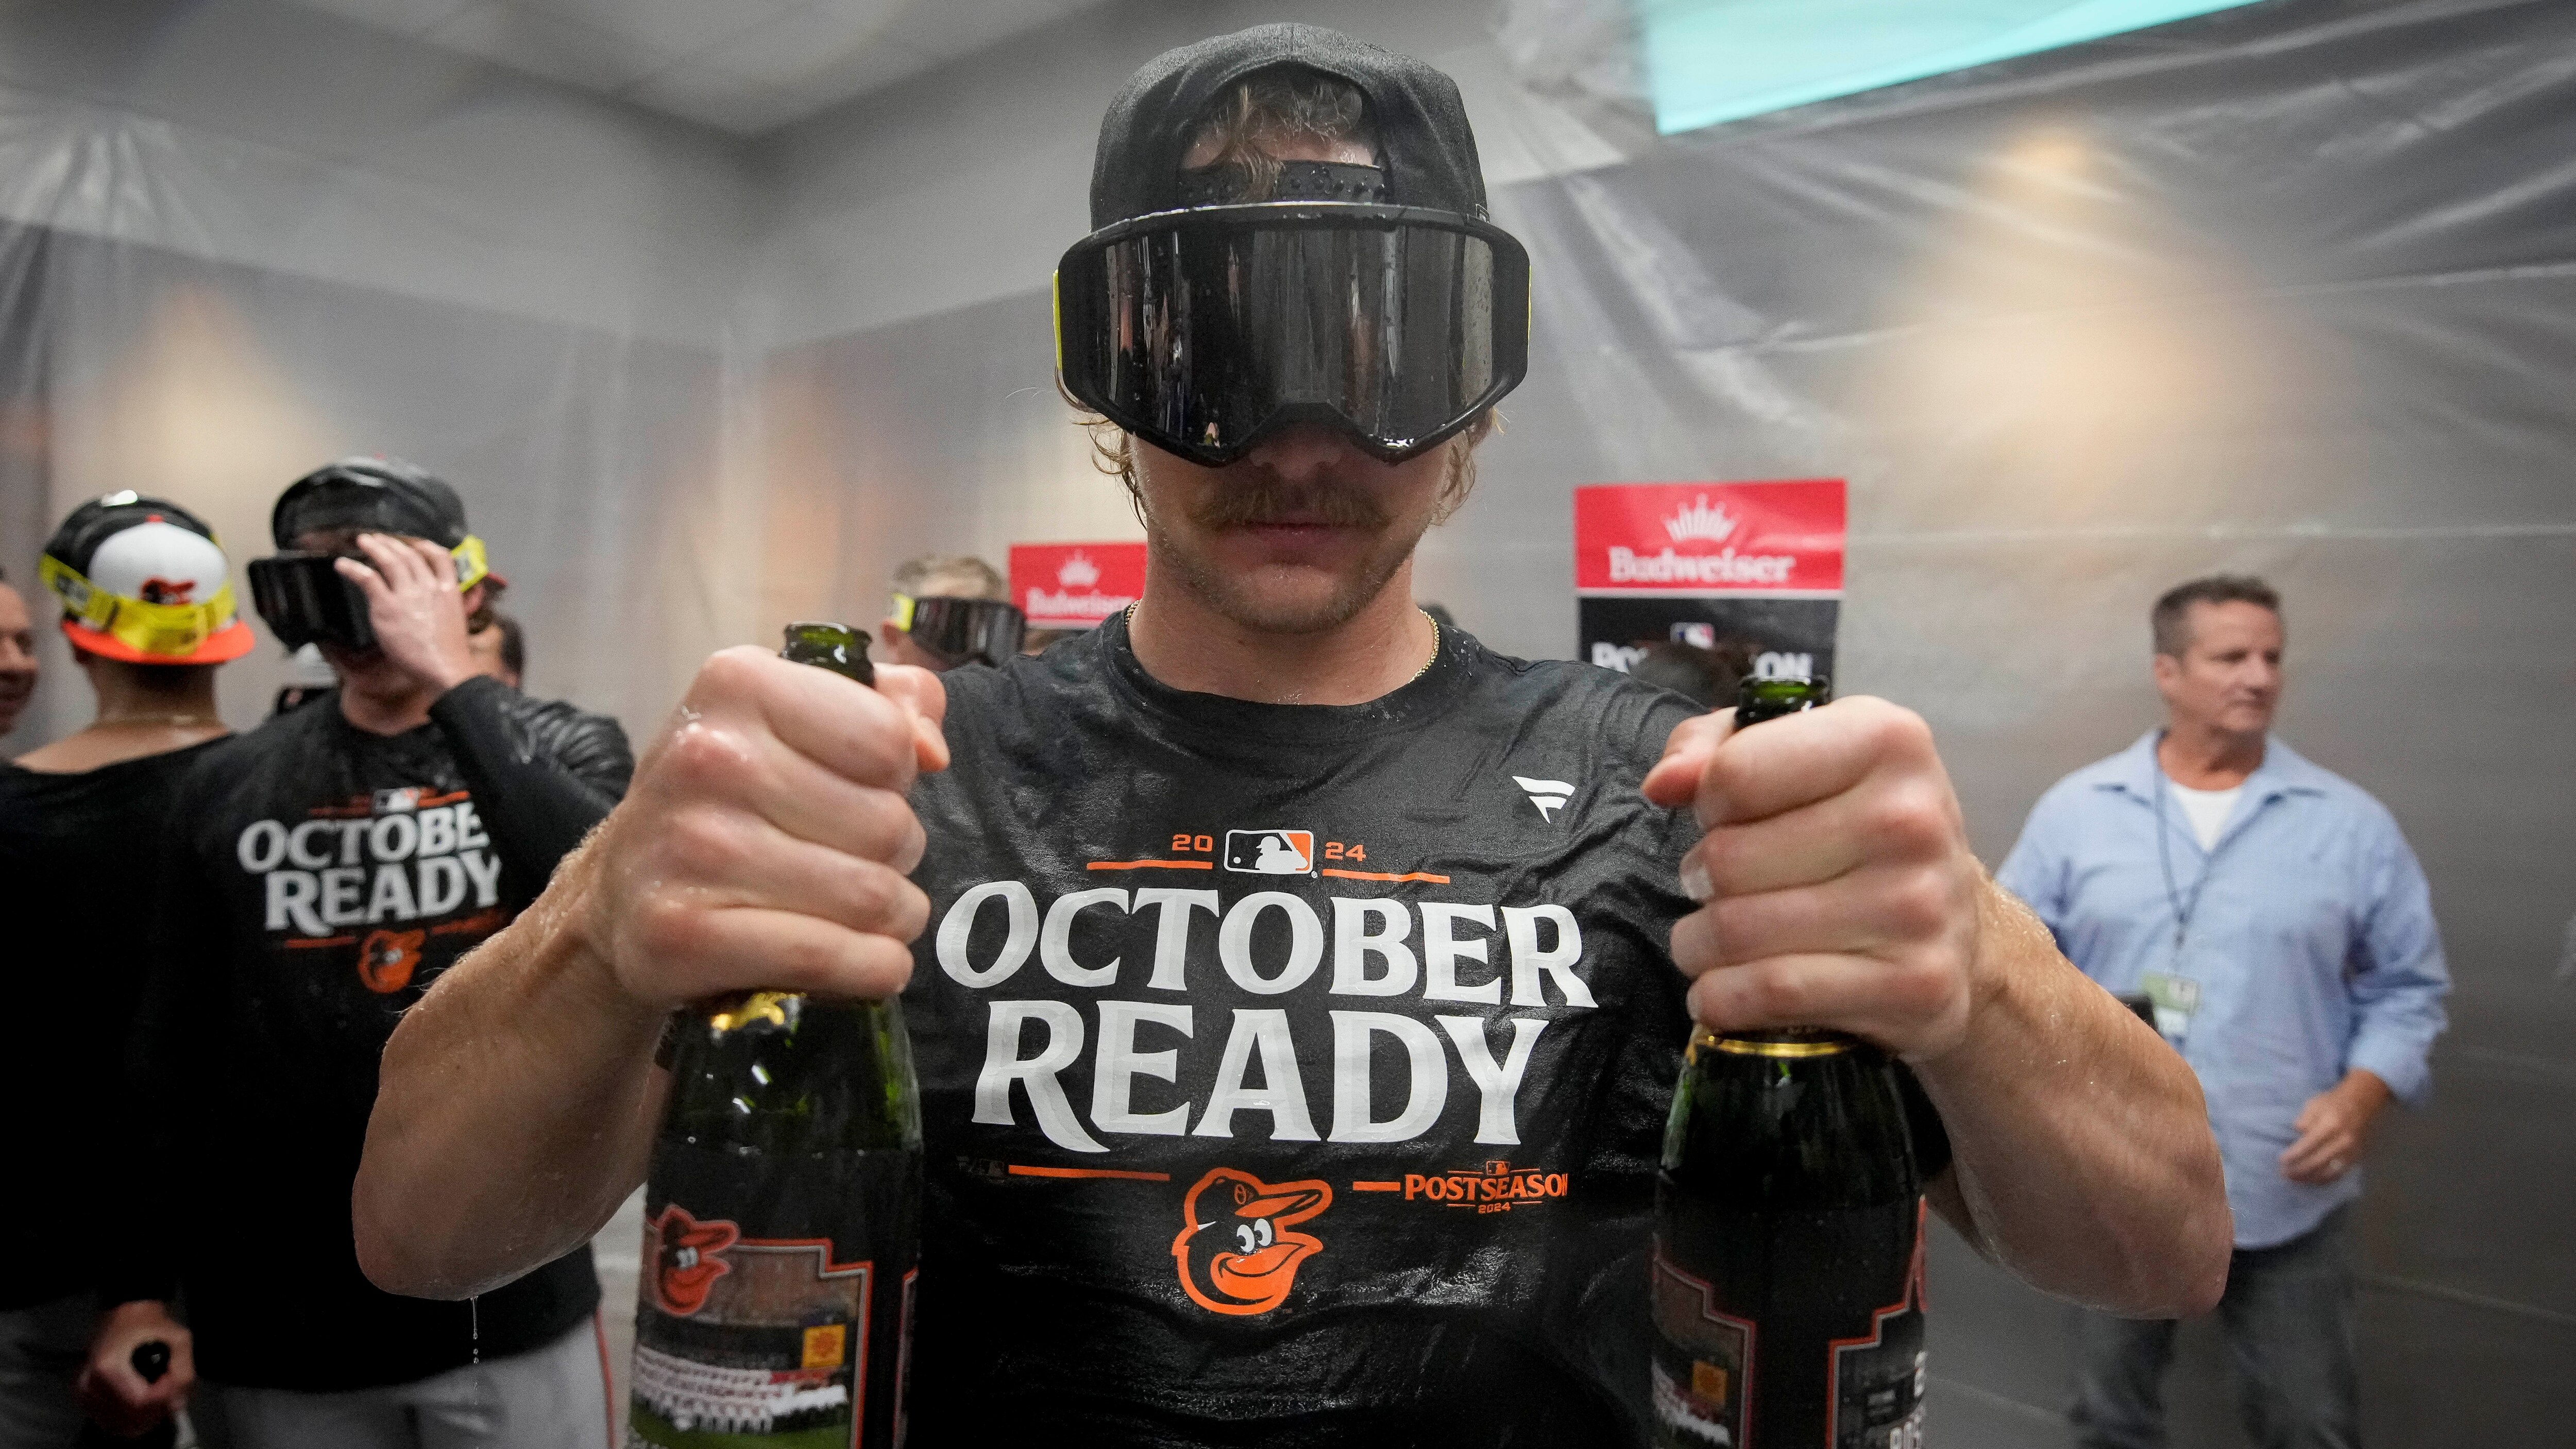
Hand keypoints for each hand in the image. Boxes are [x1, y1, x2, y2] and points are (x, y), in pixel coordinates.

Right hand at [75, 1301, 192, 1436]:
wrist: (125, 1314)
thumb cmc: (150, 1325)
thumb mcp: (179, 1339)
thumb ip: (183, 1373)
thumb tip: (176, 1405)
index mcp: (108, 1368)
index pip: (139, 1402)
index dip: (162, 1398)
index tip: (169, 1380)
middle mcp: (90, 1385)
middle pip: (128, 1419)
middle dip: (155, 1410)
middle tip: (165, 1390)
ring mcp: (84, 1394)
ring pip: (119, 1425)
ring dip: (143, 1417)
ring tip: (154, 1394)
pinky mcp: (84, 1398)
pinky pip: (109, 1421)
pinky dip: (129, 1418)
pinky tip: (141, 1402)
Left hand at [336, 533, 478, 692]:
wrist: (444, 666)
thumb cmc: (450, 652)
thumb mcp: (456, 620)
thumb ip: (443, 606)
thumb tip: (433, 608)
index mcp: (448, 590)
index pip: (441, 557)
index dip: (427, 546)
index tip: (417, 543)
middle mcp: (428, 586)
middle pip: (410, 555)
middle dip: (394, 544)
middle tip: (382, 539)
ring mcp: (408, 594)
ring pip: (390, 561)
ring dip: (375, 547)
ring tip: (364, 541)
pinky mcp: (388, 605)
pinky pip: (368, 578)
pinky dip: (353, 568)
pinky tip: (343, 565)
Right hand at [574, 648, 949, 1009]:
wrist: (622, 890)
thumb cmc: (733, 798)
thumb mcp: (798, 720)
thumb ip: (890, 704)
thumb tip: (931, 750)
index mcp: (739, 684)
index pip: (889, 741)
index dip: (895, 778)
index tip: (860, 793)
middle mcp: (706, 757)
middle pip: (888, 826)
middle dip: (895, 854)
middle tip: (857, 861)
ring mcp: (688, 848)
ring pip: (870, 898)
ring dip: (892, 918)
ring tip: (863, 913)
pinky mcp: (679, 934)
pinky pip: (826, 958)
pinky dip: (871, 970)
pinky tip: (867, 963)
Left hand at [1641, 697, 1985, 1059]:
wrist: (1957, 925)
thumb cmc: (1855, 828)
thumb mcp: (1796, 755)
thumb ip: (1713, 747)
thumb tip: (1664, 783)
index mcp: (1885, 740)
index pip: (1733, 774)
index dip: (1708, 804)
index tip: (1726, 819)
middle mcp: (1911, 818)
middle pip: (1727, 858)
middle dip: (1701, 880)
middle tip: (1721, 887)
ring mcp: (1918, 907)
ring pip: (1738, 931)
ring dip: (1700, 944)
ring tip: (1717, 938)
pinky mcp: (1915, 985)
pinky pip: (1770, 992)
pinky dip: (1722, 998)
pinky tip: (1725, 989)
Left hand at [2281, 1069, 2390, 1183]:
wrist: (2361, 1103)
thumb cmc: (2333, 1102)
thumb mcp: (2314, 1104)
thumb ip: (2304, 1119)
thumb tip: (2297, 1132)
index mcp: (2330, 1125)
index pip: (2309, 1145)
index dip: (2294, 1155)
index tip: (2281, 1161)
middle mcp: (2342, 1141)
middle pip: (2318, 1161)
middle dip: (2299, 1170)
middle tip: (2284, 1173)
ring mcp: (2351, 1151)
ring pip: (2329, 1171)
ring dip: (2310, 1178)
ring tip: (2295, 1179)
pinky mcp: (2356, 1157)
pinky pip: (2339, 1173)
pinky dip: (2324, 1179)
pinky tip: (2312, 1180)